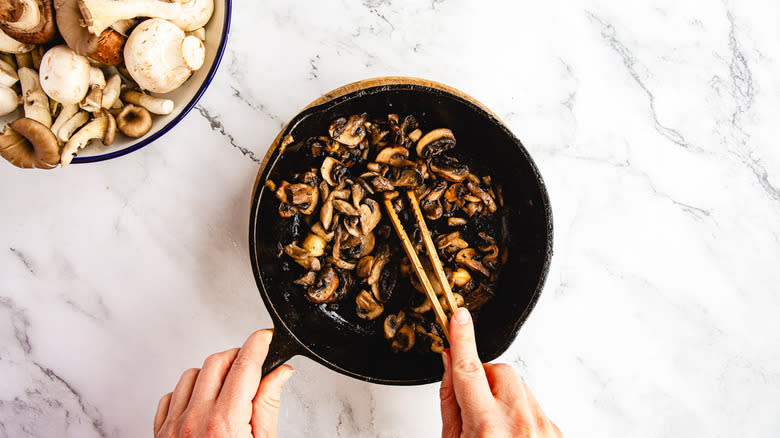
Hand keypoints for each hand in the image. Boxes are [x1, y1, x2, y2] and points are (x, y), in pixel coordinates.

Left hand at [154, 330, 293, 437]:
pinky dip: (188, 393)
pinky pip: (170, 397)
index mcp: (225, 423)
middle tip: (255, 364)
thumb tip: (280, 374)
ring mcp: (173, 428)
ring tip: (230, 388)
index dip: (258, 344)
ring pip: (191, 375)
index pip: (244, 365)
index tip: (265, 337)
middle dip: (238, 356)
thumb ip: (267, 406)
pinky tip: (203, 403)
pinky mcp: (160, 436)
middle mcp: (195, 421)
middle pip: (216, 362)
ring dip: (213, 374)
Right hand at [440, 308, 561, 437]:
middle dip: (484, 379)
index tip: (460, 317)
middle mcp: (518, 424)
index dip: (463, 339)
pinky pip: (533, 403)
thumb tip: (450, 362)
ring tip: (494, 425)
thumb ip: (451, 400)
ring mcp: (541, 427)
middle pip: (499, 371)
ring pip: (518, 385)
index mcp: (487, 427)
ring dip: (502, 396)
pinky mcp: (554, 430)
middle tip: (474, 404)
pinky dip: (519, 411)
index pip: (469, 370)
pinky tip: (510, 431)